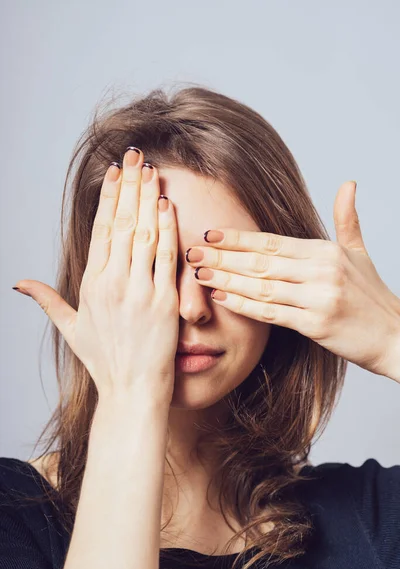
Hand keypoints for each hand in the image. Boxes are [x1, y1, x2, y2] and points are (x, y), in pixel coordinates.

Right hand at [12, 148, 179, 401]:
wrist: (131, 389)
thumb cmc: (103, 360)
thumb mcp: (71, 328)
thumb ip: (47, 300)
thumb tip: (19, 284)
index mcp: (91, 284)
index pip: (101, 230)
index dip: (109, 198)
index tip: (114, 172)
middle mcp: (114, 283)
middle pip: (123, 223)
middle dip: (129, 186)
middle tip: (135, 156)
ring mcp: (140, 291)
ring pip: (144, 234)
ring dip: (148, 199)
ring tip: (152, 171)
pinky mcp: (164, 301)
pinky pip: (166, 257)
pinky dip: (167, 229)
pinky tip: (167, 205)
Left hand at [185, 181, 399, 379]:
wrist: (395, 335)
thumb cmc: (372, 296)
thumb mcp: (359, 253)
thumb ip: (347, 220)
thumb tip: (348, 183)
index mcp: (325, 251)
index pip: (272, 241)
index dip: (239, 237)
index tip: (210, 233)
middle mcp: (321, 270)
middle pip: (261, 261)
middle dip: (223, 256)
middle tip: (192, 251)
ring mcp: (318, 297)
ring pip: (261, 286)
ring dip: (227, 279)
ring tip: (199, 273)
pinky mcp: (316, 324)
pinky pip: (271, 313)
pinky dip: (244, 305)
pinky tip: (222, 297)